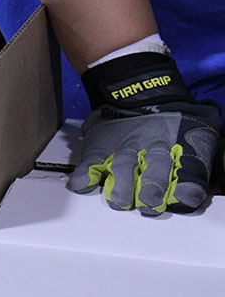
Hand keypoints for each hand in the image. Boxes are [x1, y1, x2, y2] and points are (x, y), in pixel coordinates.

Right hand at [67, 100, 220, 213]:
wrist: (141, 92)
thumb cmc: (177, 120)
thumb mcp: (203, 131)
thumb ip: (209, 159)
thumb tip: (218, 182)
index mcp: (183, 146)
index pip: (189, 170)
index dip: (186, 186)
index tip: (184, 199)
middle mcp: (154, 148)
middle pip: (155, 170)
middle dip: (152, 188)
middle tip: (148, 204)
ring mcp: (125, 149)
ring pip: (124, 167)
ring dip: (122, 185)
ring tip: (120, 201)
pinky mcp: (101, 148)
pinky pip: (91, 162)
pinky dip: (86, 175)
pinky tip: (85, 185)